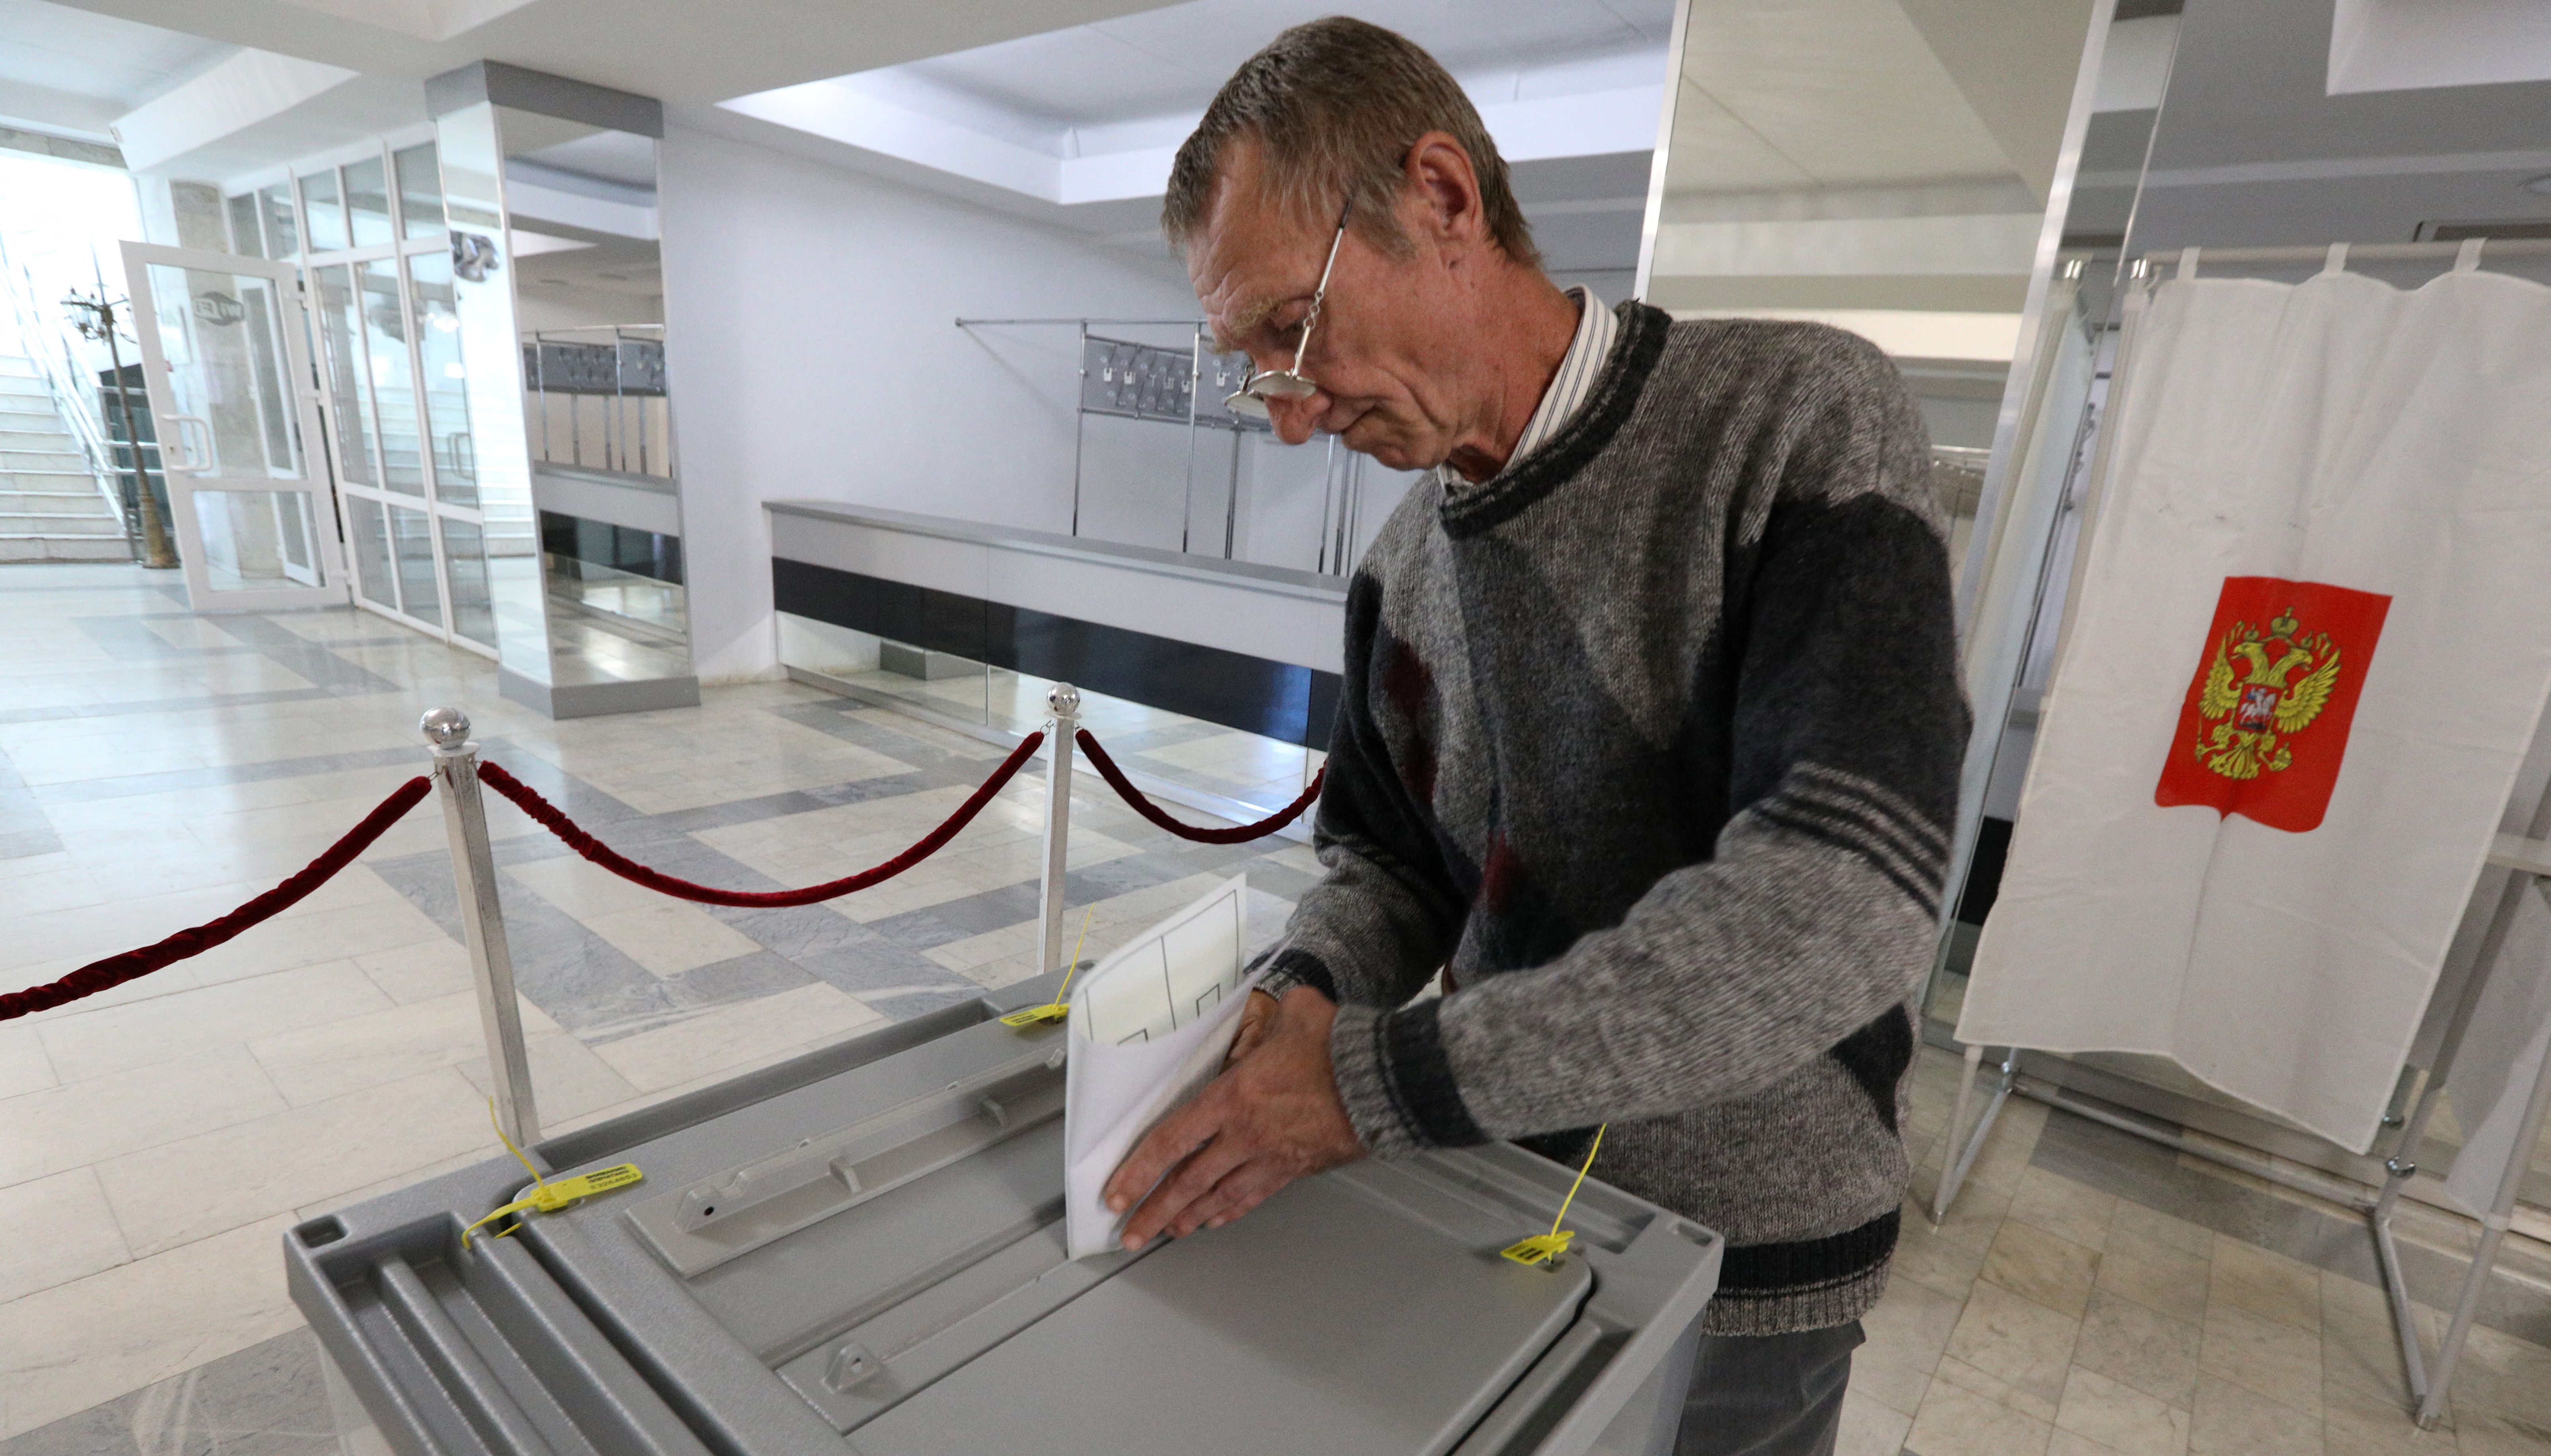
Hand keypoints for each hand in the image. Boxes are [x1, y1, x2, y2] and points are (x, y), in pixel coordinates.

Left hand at [1104, 986, 1363, 1247]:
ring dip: (1187, 1218)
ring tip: (1166, 1232)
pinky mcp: (1295, 1169)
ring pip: (1218, 1197)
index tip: (1115, 1193)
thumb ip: (1264, 1019)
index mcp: (1233, 1097)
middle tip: (1129, 1233)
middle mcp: (1244, 1135)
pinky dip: (1230, 1211)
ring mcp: (1270, 1157)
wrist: (1385, 1082)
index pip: (1171, 1140)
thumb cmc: (1339, 1047)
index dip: (1138, 1171)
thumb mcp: (1294, 1014)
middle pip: (1187, 1182)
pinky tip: (1215, 1219)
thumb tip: (1259, 1015)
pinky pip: (1254, 1195)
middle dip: (1153, 1211)